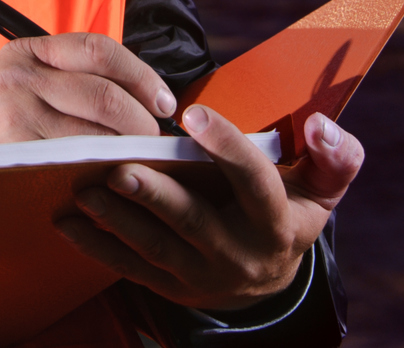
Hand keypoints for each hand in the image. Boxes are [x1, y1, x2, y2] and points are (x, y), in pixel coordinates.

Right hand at [0, 33, 176, 152]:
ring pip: (93, 133)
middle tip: (157, 139)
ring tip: (142, 159)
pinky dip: (101, 168)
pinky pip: (73, 161)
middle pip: (103, 95)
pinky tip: (113, 174)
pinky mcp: (15, 153)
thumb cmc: (2, 116)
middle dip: (142, 122)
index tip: (163, 101)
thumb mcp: (26, 78)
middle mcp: (21, 78)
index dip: (141, 75)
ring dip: (127, 150)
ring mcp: (16, 116)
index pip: (99, 49)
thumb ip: (74, 75)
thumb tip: (146, 95)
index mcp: (30, 51)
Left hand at [57, 105, 363, 312]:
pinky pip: (132, 268)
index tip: (194, 115)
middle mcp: (240, 254)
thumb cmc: (292, 209)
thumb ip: (334, 154)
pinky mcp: (172, 287)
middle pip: (194, 223)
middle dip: (155, 196)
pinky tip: (68, 223)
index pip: (254, 182)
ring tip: (84, 190)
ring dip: (117, 220)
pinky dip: (98, 246)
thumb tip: (319, 125)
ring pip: (156, 248)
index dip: (227, 147)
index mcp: (278, 222)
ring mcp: (203, 275)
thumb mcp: (324, 185)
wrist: (271, 276)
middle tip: (118, 167)